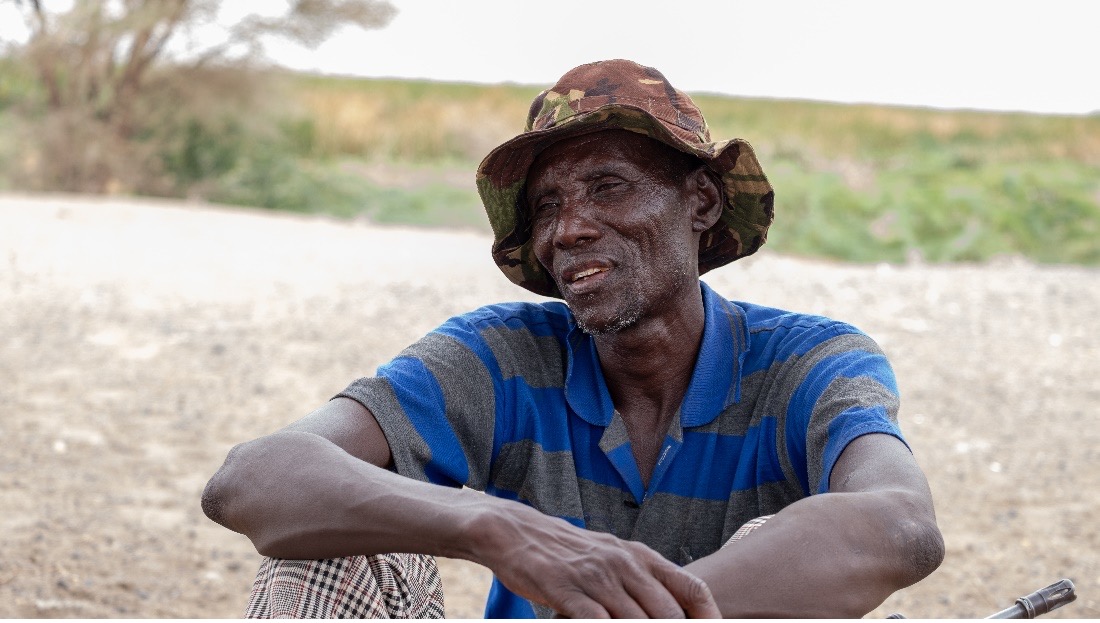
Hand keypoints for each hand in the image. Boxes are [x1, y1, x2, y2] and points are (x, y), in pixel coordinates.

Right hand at [473, 502, 719, 617]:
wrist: (517, 532)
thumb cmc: (569, 553)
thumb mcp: (613, 557)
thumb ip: (643, 582)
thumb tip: (674, 612)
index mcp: (641, 556)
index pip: (692, 589)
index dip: (710, 619)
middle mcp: (625, 564)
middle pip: (669, 614)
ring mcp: (597, 577)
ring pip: (637, 622)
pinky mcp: (567, 590)